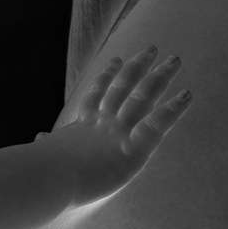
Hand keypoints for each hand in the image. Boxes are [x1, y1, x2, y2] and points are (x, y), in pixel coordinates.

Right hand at [41, 45, 191, 208]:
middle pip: (125, 86)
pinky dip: (174, 108)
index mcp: (84, 125)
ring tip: (175, 60)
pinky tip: (188, 95)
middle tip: (152, 49)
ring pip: (143, 96)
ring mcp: (120, 131)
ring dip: (160, 76)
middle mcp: (104, 122)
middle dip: (139, 66)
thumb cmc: (44, 172)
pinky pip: (158, 123)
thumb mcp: (46, 154)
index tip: (115, 60)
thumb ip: (48, 145)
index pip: (97, 95)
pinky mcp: (134, 148)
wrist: (48, 179)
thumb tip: (40, 138)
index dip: (107, 76)